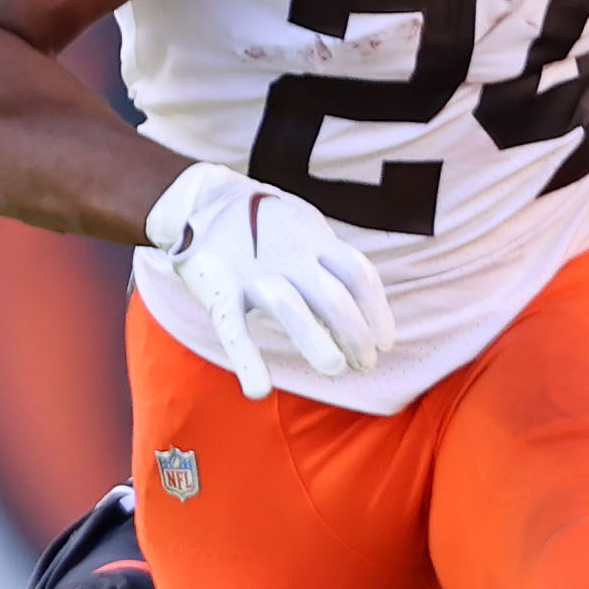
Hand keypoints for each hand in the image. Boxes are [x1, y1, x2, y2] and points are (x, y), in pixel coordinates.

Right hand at [147, 162, 393, 399]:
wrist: (202, 198)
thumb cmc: (265, 224)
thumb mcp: (306, 228)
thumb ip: (330, 262)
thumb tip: (359, 307)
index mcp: (314, 239)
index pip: (359, 274)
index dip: (378, 311)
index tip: (386, 342)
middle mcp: (289, 255)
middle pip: (333, 296)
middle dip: (356, 334)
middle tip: (366, 363)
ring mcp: (254, 271)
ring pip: (290, 308)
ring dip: (316, 341)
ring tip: (335, 368)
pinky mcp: (218, 287)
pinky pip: (233, 326)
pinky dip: (246, 360)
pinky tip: (259, 390)